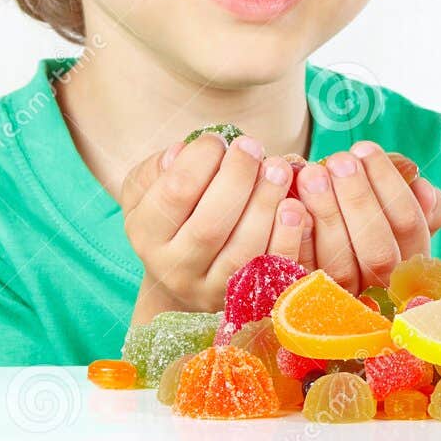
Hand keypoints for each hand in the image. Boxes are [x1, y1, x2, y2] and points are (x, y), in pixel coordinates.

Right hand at [119, 134, 313, 324]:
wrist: (188, 273)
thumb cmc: (176, 212)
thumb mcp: (152, 187)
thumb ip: (160, 168)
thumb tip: (181, 152)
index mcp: (146, 234)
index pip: (175, 192)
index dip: (201, 159)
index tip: (219, 139)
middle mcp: (175, 269)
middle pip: (210, 226)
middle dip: (238, 178)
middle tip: (254, 147)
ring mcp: (212, 290)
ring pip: (243, 252)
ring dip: (266, 205)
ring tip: (279, 169)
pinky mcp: (247, 300)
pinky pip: (272, 272)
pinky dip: (288, 237)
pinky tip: (294, 206)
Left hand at [294, 140, 440, 292]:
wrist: (317, 241)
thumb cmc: (361, 211)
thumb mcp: (392, 202)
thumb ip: (412, 196)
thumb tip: (424, 190)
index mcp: (410, 259)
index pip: (409, 225)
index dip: (388, 185)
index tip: (364, 149)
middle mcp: (382, 287)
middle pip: (378, 251)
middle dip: (358, 200)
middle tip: (338, 161)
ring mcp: (345, 300)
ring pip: (340, 265)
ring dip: (326, 215)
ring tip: (311, 174)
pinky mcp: (307, 303)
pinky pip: (303, 276)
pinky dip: (297, 240)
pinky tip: (290, 206)